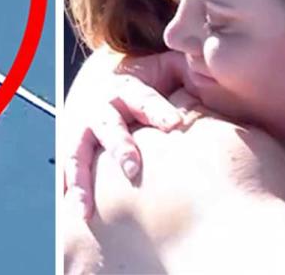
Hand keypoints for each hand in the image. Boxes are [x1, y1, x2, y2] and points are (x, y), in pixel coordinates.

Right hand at [62, 51, 184, 219]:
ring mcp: (82, 132)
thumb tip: (217, 73)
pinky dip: (69, 194)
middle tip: (131, 168)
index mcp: (127, 87)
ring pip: (78, 154)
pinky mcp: (72, 151)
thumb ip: (191, 70)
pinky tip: (73, 216)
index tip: (174, 125)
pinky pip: (68, 175)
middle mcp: (101, 109)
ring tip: (85, 209)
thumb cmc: (148, 80)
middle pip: (109, 127)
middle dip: (119, 146)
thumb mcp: (167, 67)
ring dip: (82, 181)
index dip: (157, 110)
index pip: (143, 98)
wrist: (99, 82)